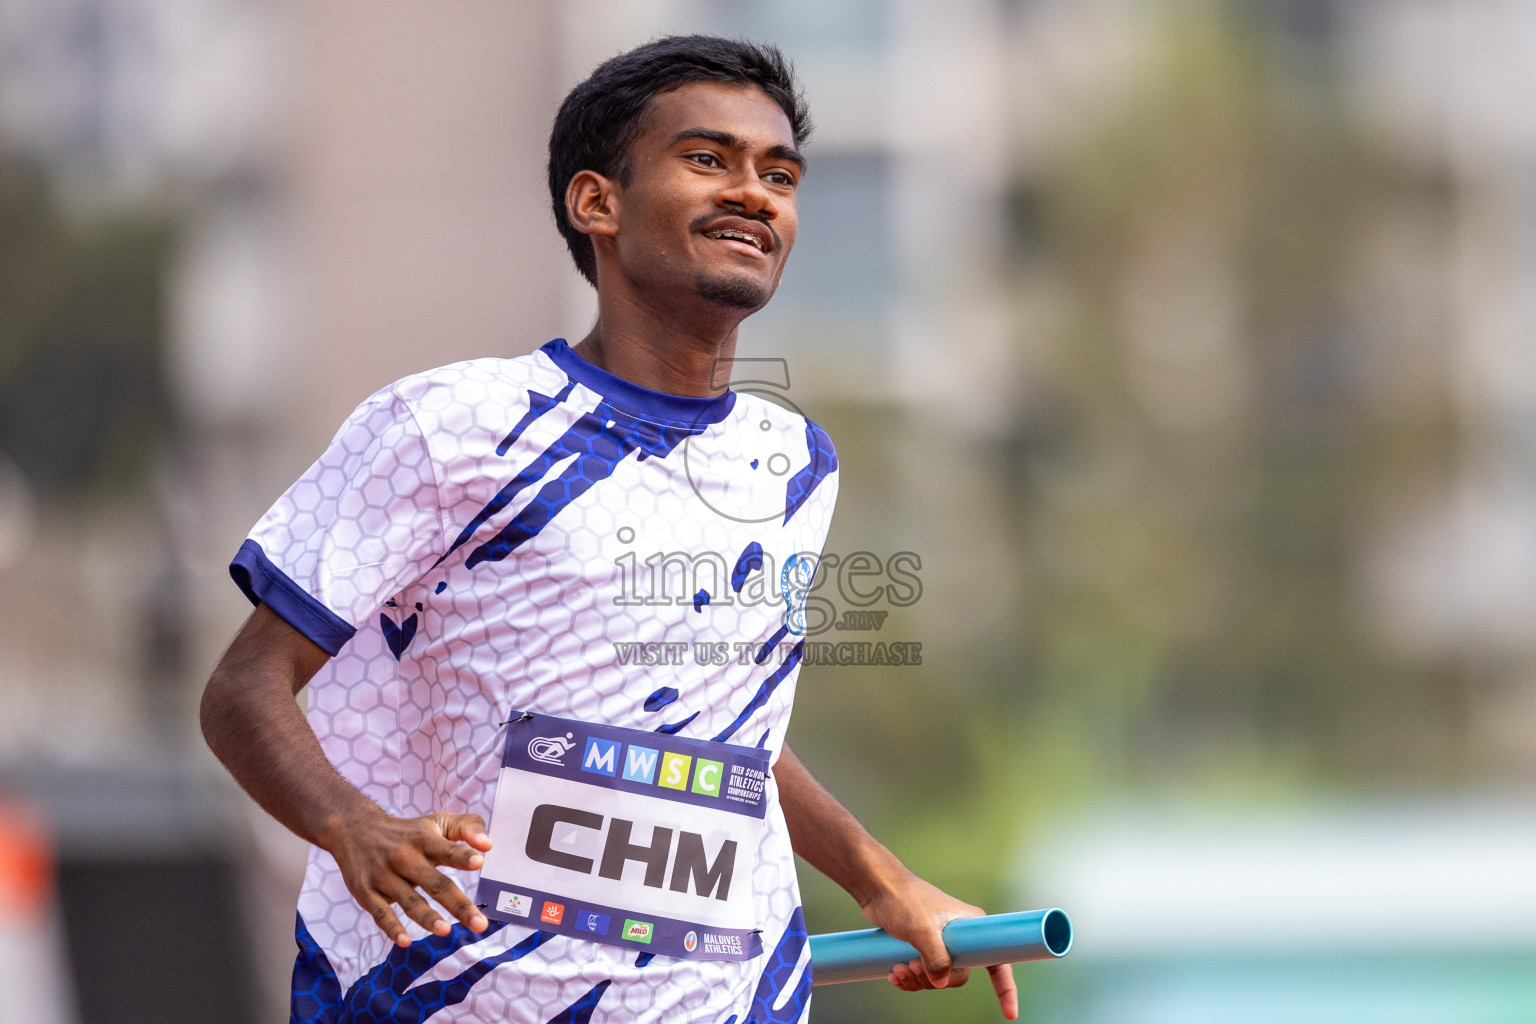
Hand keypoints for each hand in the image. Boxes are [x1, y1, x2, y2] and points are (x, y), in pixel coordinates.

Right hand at [326, 809, 494, 946]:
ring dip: (427, 917)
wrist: (354, 829)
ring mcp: (384, 876)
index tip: (479, 861)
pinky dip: (392, 928)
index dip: (462, 855)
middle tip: (480, 924)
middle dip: (458, 904)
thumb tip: (488, 845)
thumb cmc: (407, 832)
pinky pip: (380, 913)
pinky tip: (405, 941)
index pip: (446, 848)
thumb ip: (467, 827)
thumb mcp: (436, 822)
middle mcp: (404, 857)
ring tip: (445, 931)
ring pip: (409, 900)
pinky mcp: (366, 892)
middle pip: (435, 883)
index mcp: (424, 840)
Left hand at [858, 870, 1018, 1020]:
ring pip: (938, 977)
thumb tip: (941, 982)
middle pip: (958, 975)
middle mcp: (960, 936)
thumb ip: (935, 957)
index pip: (997, 961)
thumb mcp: (921, 929)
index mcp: (971, 927)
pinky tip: (894, 974)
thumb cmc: (902, 900)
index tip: (1010, 1013)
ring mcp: (941, 942)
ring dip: (917, 980)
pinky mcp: (923, 947)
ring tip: (898, 969)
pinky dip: (909, 978)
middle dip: (934, 979)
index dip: (1005, 988)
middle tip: (912, 966)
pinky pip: (923, 974)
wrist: (878, 888)